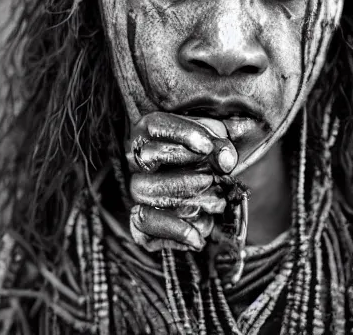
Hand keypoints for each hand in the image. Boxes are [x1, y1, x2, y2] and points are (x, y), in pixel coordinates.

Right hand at [125, 112, 237, 251]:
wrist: (212, 178)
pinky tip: (197, 238)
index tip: (207, 147)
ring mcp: (139, 189)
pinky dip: (172, 234)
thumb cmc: (210, 152)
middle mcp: (139, 158)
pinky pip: (143, 230)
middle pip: (147, 160)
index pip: (155, 125)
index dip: (180, 134)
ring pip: (144, 194)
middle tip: (210, 179)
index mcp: (151, 130)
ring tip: (212, 203)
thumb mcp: (219, 141)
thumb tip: (225, 160)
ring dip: (182, 202)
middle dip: (182, 176)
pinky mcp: (142, 220)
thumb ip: (223, 145)